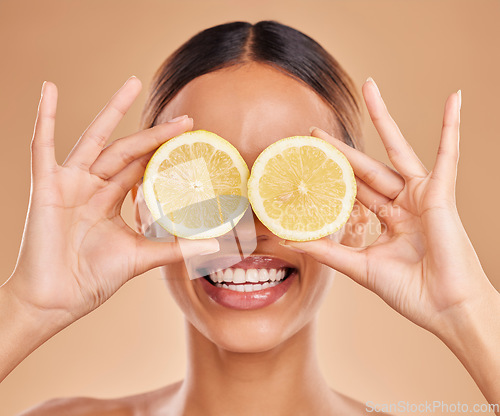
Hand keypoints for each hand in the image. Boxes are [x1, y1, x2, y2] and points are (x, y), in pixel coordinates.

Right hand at [2, 77, 218, 325]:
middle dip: (155, 134)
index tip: (191, 142)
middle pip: (127, 150)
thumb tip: (215, 245)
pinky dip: (45, 118)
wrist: (56, 300)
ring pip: (96, 140)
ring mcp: (70, 183)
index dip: (165, 154)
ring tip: (131, 84)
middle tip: (185, 119)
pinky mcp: (47, 187)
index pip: (142, 168)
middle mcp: (92, 187)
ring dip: (112, 110)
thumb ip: (176, 248)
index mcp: (110, 200)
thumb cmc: (92, 278)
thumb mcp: (142, 257)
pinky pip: (43, 147)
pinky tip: (49, 89)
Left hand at [284, 78, 497, 335]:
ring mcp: (422, 196)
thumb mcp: (360, 266)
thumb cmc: (410, 292)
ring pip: (397, 150)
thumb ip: (326, 251)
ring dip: (384, 118)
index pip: (352, 190)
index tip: (305, 164)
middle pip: (365, 167)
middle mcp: (403, 203)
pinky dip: (451, 127)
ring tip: (369, 86)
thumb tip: (287, 240)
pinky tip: (453, 98)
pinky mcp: (441, 194)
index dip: (329, 176)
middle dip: (339, 149)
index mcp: (388, 219)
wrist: (446, 309)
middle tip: (312, 130)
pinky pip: (448, 155)